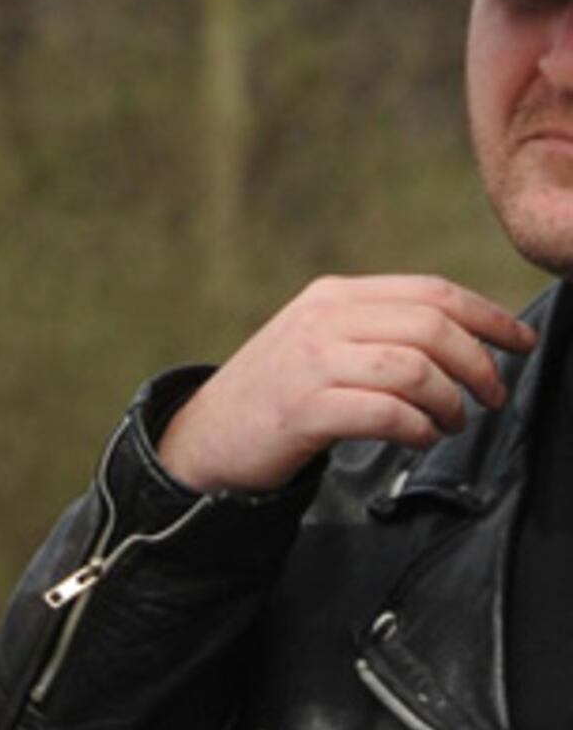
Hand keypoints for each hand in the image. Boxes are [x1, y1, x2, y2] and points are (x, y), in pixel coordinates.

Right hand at [156, 275, 535, 494]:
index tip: (522, 344)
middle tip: (492, 399)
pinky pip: (385, 413)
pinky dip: (418, 428)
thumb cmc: (281, 391)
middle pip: (431, 327)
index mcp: (333, 295)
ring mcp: (309, 363)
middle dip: (479, 366)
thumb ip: (378, 327)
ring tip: (450, 424)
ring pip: (414, 368)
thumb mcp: (323, 339)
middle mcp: (320, 320)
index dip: (488, 317)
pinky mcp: (302, 410)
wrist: (207, 436)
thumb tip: (467, 335)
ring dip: (450, 403)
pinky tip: (419, 437)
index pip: (430, 292)